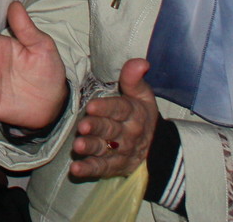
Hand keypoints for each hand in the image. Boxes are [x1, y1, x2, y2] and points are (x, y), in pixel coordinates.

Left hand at [69, 58, 159, 179]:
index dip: (106, 108)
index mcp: (133, 113)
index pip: (120, 109)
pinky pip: (101, 168)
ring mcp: (120, 151)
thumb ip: (134, 78)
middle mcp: (127, 133)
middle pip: (110, 129)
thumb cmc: (141, 114)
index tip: (91, 106)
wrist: (157, 147)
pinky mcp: (114, 166)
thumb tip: (141, 61)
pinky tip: (76, 169)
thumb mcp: (142, 95)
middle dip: (96, 128)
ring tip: (78, 146)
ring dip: (91, 148)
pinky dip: (89, 170)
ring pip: (104, 149)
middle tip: (82, 126)